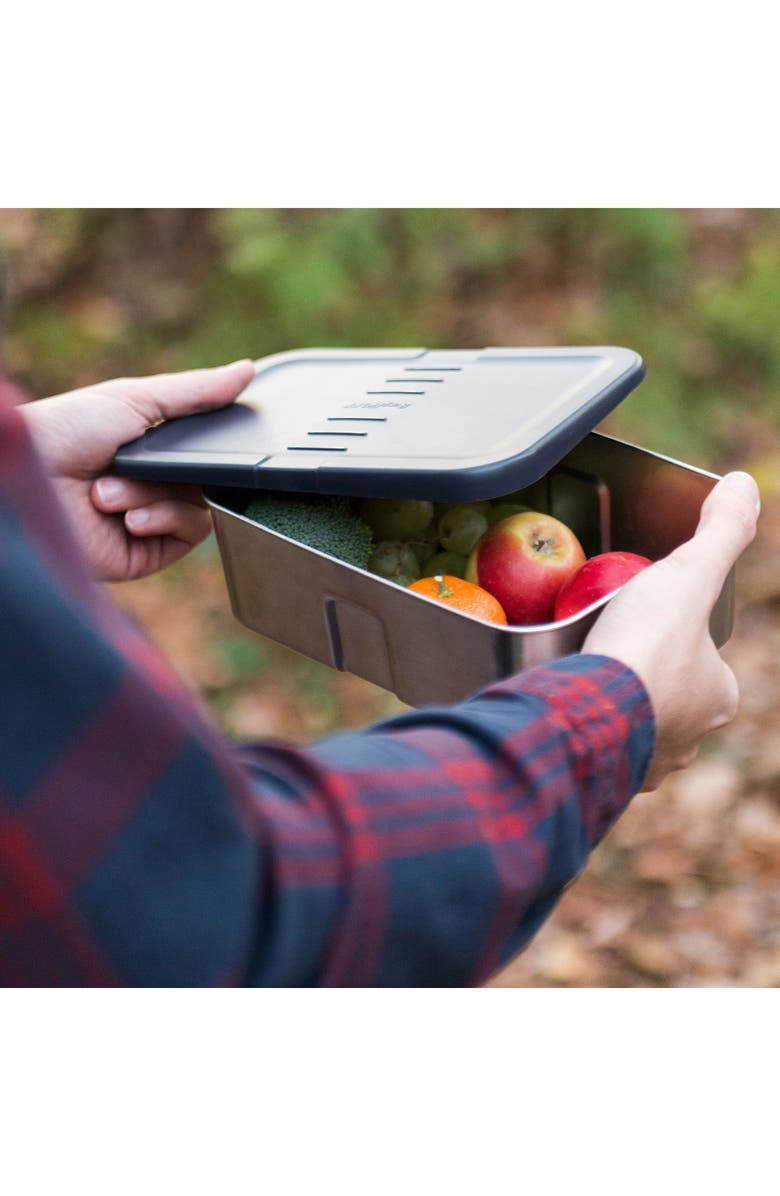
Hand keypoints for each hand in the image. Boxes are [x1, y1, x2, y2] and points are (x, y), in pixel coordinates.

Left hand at [21, 360, 255, 580]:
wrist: (29, 482)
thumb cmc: (64, 431)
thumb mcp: (134, 398)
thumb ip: (195, 392)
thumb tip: (248, 370)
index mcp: (150, 448)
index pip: (204, 447)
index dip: (212, 441)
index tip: (217, 432)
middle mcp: (153, 484)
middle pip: (208, 477)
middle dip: (176, 469)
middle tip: (141, 462)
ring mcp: (151, 518)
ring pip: (201, 505)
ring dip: (156, 495)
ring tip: (107, 493)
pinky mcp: (148, 552)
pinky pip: (189, 533)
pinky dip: (164, 519)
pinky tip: (127, 518)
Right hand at [584, 471, 759, 790]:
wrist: (586, 716)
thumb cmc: (645, 646)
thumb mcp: (686, 574)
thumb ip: (719, 532)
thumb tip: (742, 482)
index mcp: (718, 695)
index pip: (703, 657)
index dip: (676, 634)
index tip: (643, 619)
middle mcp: (691, 738)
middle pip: (669, 695)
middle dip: (645, 676)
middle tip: (607, 646)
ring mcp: (647, 765)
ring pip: (635, 727)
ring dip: (616, 707)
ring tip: (583, 677)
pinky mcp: (606, 781)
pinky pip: (599, 752)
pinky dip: (588, 733)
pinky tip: (567, 711)